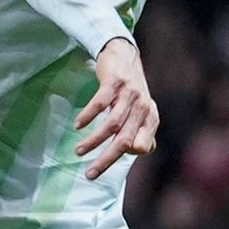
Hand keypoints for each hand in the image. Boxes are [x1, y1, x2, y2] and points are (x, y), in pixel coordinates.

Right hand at [74, 37, 158, 179]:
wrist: (123, 54)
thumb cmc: (130, 89)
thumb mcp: (141, 111)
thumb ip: (142, 131)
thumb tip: (142, 151)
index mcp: (151, 118)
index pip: (142, 148)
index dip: (124, 156)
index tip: (104, 160)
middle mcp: (143, 108)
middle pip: (124, 141)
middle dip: (105, 160)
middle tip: (89, 174)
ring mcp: (129, 94)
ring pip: (111, 125)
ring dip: (93, 140)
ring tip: (78, 151)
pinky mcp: (115, 82)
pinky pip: (101, 103)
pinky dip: (88, 116)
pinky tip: (78, 125)